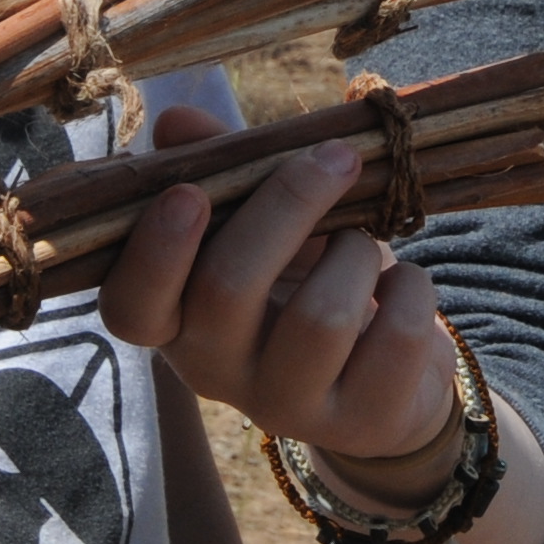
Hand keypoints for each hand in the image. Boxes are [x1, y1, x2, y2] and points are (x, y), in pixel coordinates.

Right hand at [96, 104, 465, 491]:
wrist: (386, 379)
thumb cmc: (308, 283)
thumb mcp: (266, 225)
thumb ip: (225, 168)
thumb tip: (176, 119)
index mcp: (178, 320)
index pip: (132, 308)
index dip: (153, 254)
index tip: (190, 193)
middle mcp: (218, 372)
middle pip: (227, 288)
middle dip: (287, 204)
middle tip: (337, 157)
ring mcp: (287, 406)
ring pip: (320, 316)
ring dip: (355, 252)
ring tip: (362, 247)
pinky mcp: (360, 423)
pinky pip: (394, 336)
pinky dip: (410, 289)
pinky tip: (402, 288)